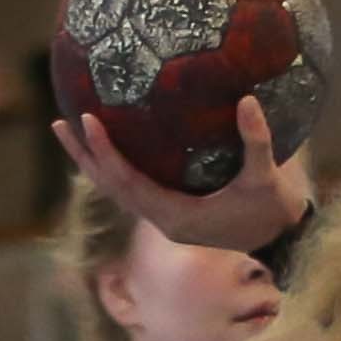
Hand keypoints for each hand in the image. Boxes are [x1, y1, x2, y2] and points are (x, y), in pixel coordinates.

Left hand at [55, 98, 309, 257]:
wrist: (281, 240)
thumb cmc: (273, 211)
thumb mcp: (267, 179)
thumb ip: (257, 142)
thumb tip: (248, 100)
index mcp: (176, 217)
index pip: (128, 182)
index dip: (105, 152)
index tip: (87, 118)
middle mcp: (162, 221)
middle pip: (111, 188)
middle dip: (84, 156)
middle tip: (60, 121)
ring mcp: (163, 219)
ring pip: (117, 190)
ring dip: (93, 162)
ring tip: (69, 128)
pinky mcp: (170, 213)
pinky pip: (133, 186)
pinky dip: (116, 165)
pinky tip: (110, 140)